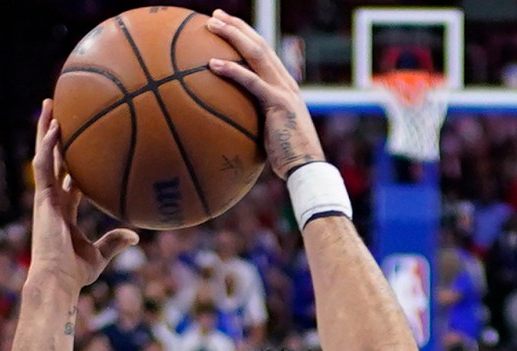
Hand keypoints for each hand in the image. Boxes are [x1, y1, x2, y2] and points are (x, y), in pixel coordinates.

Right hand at [28, 101, 138, 292]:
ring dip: (45, 129)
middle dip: (54, 136)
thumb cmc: (75, 274)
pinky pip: (43, 165)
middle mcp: (52, 198)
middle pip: (52, 160)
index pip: (67, 178)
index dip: (70, 161)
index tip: (78, 143)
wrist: (58, 280)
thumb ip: (114, 241)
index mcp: (63, 209)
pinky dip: (47, 145)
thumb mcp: (99, 255)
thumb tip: (135, 236)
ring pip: (43, 155)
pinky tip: (55, 126)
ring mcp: (45, 196)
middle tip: (58, 111)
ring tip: (50, 104)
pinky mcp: (42, 198)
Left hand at [204, 10, 321, 177]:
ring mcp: (283, 90)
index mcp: (283, 85)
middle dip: (236, 26)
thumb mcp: (267, 133)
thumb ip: (253, 120)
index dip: (245, 36)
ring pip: (255, 53)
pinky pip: (251, 82)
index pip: (262, 52)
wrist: (306, 168)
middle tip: (214, 16)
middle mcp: (285, 81)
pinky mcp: (278, 103)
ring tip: (210, 25)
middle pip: (258, 44)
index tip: (225, 26)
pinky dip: (231, 70)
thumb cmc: (285, 157)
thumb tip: (229, 123)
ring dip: (232, 36)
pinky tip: (211, 64)